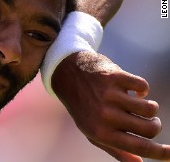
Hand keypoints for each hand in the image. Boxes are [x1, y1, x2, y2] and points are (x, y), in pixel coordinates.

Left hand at [52, 51, 169, 160]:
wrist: (67, 74)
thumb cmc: (83, 107)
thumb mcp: (92, 131)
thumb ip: (115, 149)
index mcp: (100, 133)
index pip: (140, 147)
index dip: (162, 153)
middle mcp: (105, 116)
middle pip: (151, 128)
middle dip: (154, 125)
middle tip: (148, 120)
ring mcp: (110, 95)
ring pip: (150, 108)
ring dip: (149, 107)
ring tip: (136, 103)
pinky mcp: (115, 76)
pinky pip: (144, 87)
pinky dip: (141, 88)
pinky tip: (128, 88)